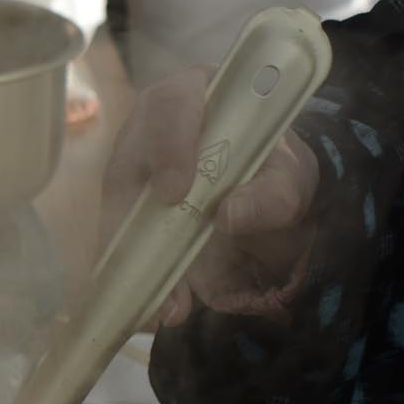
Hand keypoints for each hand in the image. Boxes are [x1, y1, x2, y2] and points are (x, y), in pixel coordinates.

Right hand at [100, 70, 320, 325]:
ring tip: (162, 305)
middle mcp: (148, 130)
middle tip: (157, 267)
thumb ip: (269, 193)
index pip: (171, 108)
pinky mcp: (128, 211)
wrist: (265, 185)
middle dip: (136, 222)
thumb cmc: (272, 165)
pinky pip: (120, 243)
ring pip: (116, 211)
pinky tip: (154, 306)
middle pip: (125, 165)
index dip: (169, 147)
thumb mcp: (288, 177)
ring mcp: (132, 172)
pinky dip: (134, 276)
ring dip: (133, 261)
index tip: (176, 192)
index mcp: (192, 96)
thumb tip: (227, 216)